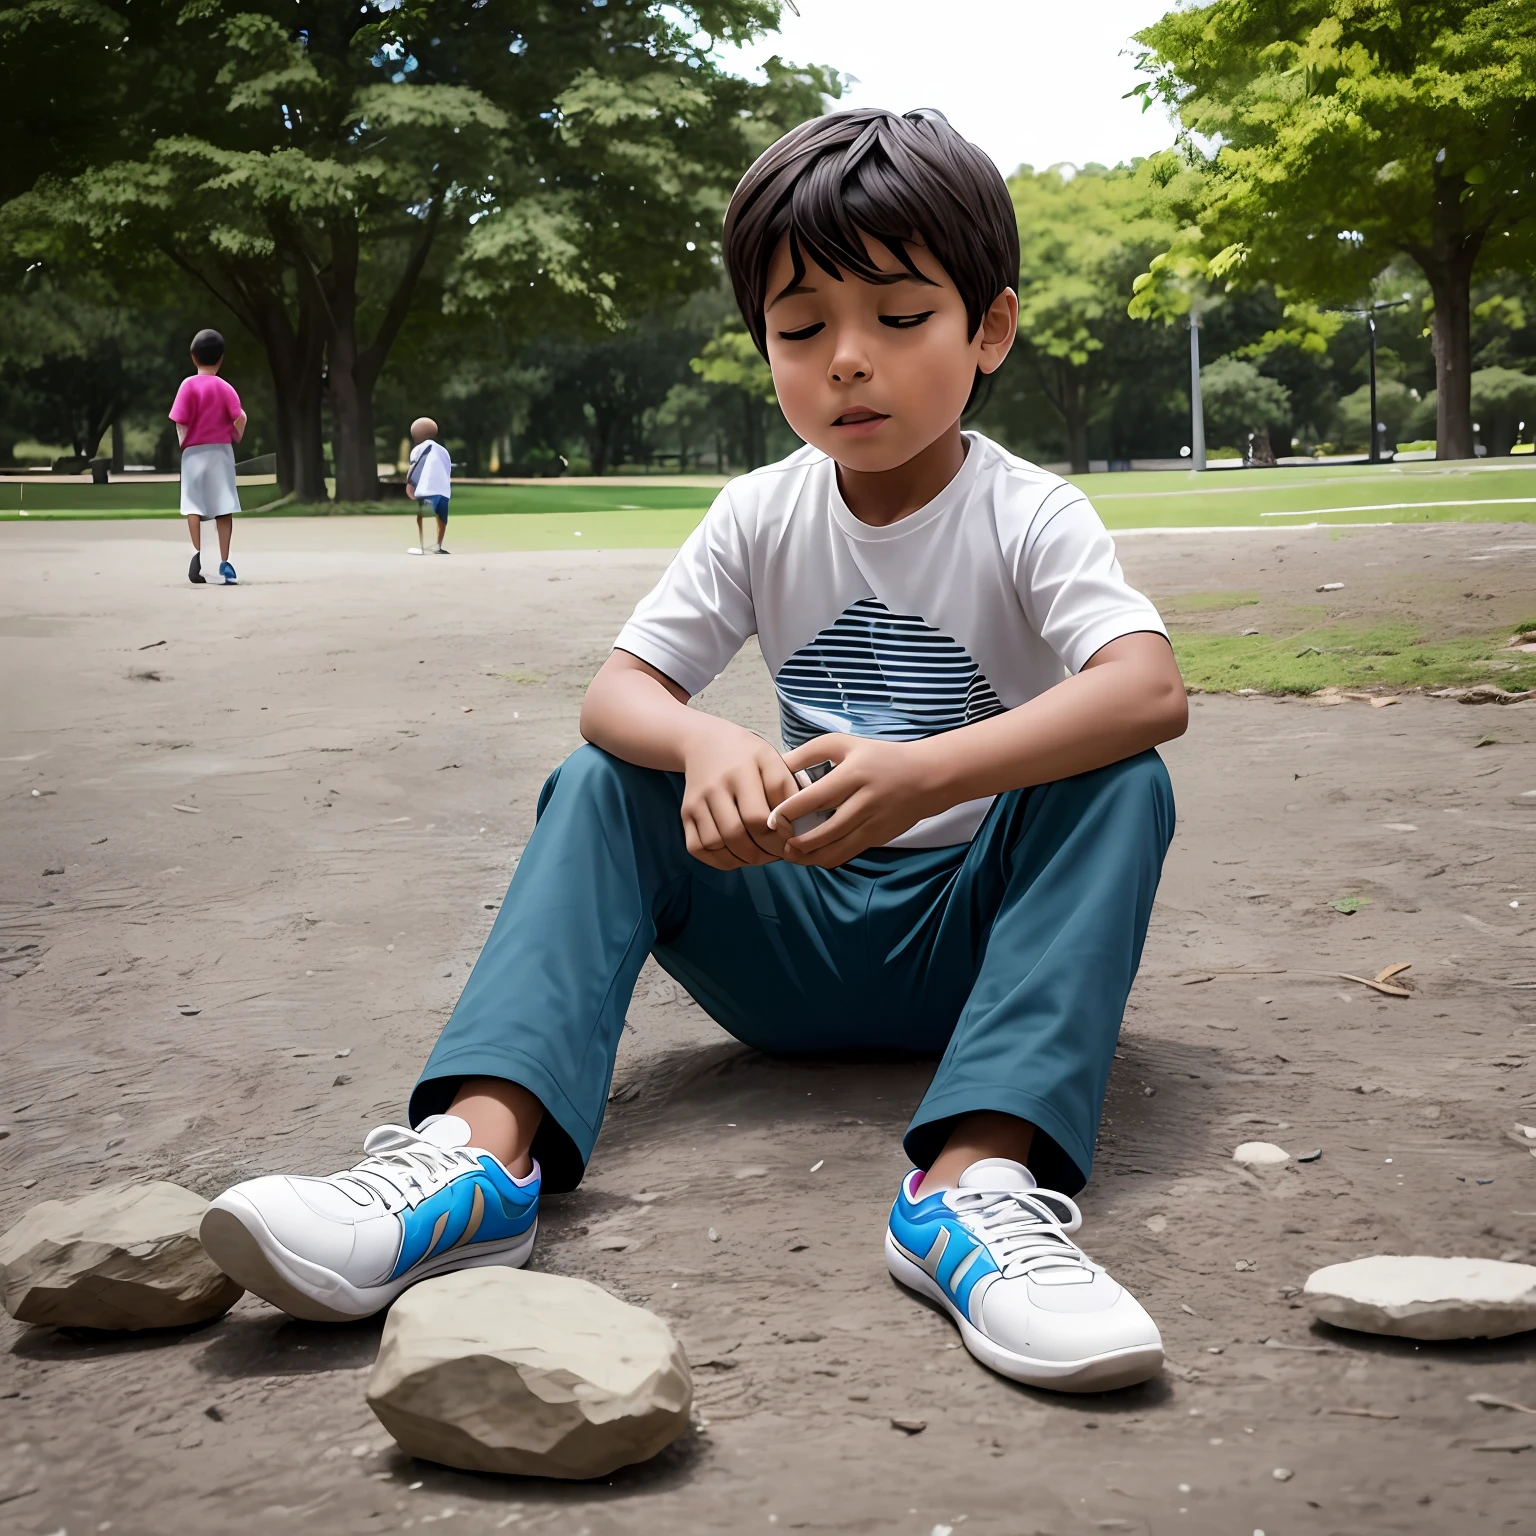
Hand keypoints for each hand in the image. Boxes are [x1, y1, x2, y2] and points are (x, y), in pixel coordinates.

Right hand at [679, 718, 798, 869]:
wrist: (704, 743)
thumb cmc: (747, 756)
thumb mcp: (772, 760)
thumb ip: (786, 788)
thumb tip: (798, 823)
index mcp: (741, 770)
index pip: (758, 816)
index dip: (777, 835)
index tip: (790, 838)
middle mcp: (715, 786)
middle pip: (736, 833)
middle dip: (763, 852)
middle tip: (778, 853)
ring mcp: (697, 802)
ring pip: (716, 843)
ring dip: (742, 859)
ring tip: (760, 856)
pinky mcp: (686, 814)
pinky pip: (697, 847)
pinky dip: (718, 859)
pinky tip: (737, 856)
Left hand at [768, 734, 938, 867]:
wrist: (925, 777)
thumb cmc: (878, 757)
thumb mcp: (844, 744)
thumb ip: (810, 752)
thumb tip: (778, 764)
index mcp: (854, 774)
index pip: (816, 798)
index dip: (790, 811)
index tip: (771, 819)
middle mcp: (865, 801)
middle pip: (826, 830)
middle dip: (798, 841)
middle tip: (778, 842)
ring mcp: (874, 822)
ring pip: (837, 849)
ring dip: (810, 856)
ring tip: (791, 854)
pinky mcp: (879, 837)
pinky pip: (849, 853)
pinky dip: (828, 858)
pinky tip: (813, 855)